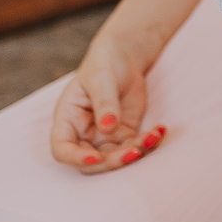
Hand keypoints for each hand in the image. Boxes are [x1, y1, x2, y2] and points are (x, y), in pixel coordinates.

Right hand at [49, 37, 166, 172]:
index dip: (75, 158)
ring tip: (153, 136)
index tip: (94, 158)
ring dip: (133, 154)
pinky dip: (148, 144)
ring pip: (114, 159)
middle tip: (134, 151)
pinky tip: (160, 131)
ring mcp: (104, 137)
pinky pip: (134, 147)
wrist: (123, 59)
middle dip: (112, 161)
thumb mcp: (101, 80)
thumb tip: (107, 128)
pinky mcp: (124, 135)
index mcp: (68, 120)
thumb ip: (104, 104)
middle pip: (90, 162)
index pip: (62, 149)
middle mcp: (82, 134)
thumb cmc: (104, 65)